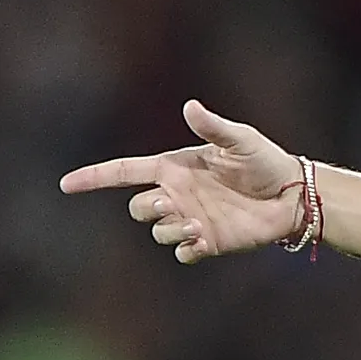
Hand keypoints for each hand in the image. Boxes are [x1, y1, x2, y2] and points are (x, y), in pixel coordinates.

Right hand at [59, 101, 303, 262]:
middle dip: (146, 208)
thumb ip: (213, 127)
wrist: (293, 195)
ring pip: (158, 231)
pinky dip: (186, 250)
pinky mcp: (208, 242)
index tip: (66, 183)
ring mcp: (191, 220)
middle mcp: (178, 195)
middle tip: (172, 203)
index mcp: (175, 168)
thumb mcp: (240, 139)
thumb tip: (190, 106)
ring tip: (196, 225)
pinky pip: (182, 253)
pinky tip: (202, 242)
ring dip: (169, 230)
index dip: (95, 177)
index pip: (125, 172)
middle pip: (137, 208)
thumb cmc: (265, 161)